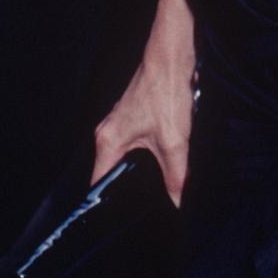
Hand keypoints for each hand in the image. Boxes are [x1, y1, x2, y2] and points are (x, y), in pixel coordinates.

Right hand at [91, 50, 194, 205]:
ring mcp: (119, 124)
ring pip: (124, 160)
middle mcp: (108, 133)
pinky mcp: (133, 118)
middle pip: (111, 173)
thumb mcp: (174, 141)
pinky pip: (133, 148)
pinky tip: (161, 169)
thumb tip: (178, 203)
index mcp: (108, 141)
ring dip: (137, 175)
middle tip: (143, 214)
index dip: (107, 205)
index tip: (119, 223)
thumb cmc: (166, 91)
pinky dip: (145, 160)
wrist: (172, 54)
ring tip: (153, 196)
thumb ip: (176, 176)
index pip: (99, 184)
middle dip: (126, 193)